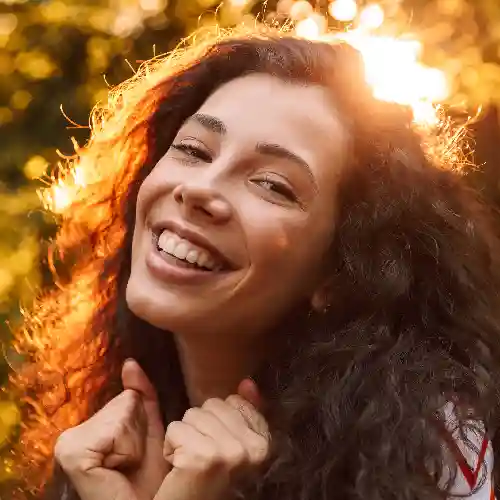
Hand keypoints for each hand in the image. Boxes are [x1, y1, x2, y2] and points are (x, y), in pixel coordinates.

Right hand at [54, 359, 168, 499]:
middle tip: (131, 459)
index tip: (134, 449)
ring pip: (123, 413)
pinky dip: (128, 449)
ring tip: (125, 464)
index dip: (140, 421)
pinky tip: (117, 467)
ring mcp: (68, 443)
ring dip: (134, 441)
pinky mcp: (73, 453)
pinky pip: (116, 429)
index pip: (127, 396)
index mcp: (86, 425)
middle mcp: (70, 433)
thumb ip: (141, 394)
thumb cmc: (147, 473)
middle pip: (125, 401)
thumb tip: (130, 363)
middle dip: (137, 430)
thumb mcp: (147, 427)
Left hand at [154, 378, 269, 499]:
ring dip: (185, 436)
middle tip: (204, 456)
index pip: (236, 401)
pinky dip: (171, 446)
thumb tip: (248, 383)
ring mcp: (229, 453)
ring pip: (193, 414)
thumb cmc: (209, 477)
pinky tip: (179, 468)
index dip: (219, 420)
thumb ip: (243, 411)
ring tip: (192, 462)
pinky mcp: (202, 458)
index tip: (219, 447)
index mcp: (263, 444)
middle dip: (201, 426)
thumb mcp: (232, 443)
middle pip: (214, 404)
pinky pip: (176, 429)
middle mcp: (251, 449)